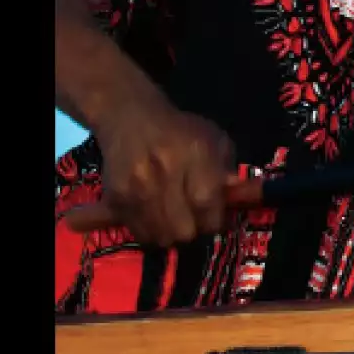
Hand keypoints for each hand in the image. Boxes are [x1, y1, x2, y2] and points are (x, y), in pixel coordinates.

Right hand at [95, 100, 236, 247]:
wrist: (129, 116)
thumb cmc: (180, 130)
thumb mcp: (214, 140)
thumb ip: (228, 170)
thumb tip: (237, 198)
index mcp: (194, 154)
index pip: (207, 205)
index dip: (214, 221)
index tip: (215, 219)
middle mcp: (164, 172)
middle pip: (184, 230)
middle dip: (194, 231)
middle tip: (194, 220)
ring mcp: (136, 188)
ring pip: (160, 237)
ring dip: (171, 235)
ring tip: (175, 220)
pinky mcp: (116, 198)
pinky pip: (138, 233)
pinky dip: (150, 232)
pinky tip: (155, 217)